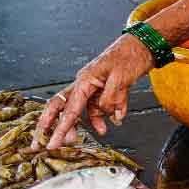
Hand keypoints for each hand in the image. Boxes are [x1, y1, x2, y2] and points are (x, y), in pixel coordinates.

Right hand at [37, 33, 154, 147]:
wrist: (145, 44)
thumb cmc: (131, 56)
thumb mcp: (120, 79)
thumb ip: (109, 99)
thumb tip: (105, 114)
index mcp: (84, 80)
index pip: (69, 110)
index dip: (60, 129)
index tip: (52, 145)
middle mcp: (85, 83)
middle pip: (63, 108)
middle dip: (53, 126)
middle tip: (43, 143)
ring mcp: (94, 86)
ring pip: (84, 108)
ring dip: (88, 122)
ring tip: (92, 134)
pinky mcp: (105, 88)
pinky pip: (102, 105)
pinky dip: (108, 113)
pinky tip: (117, 118)